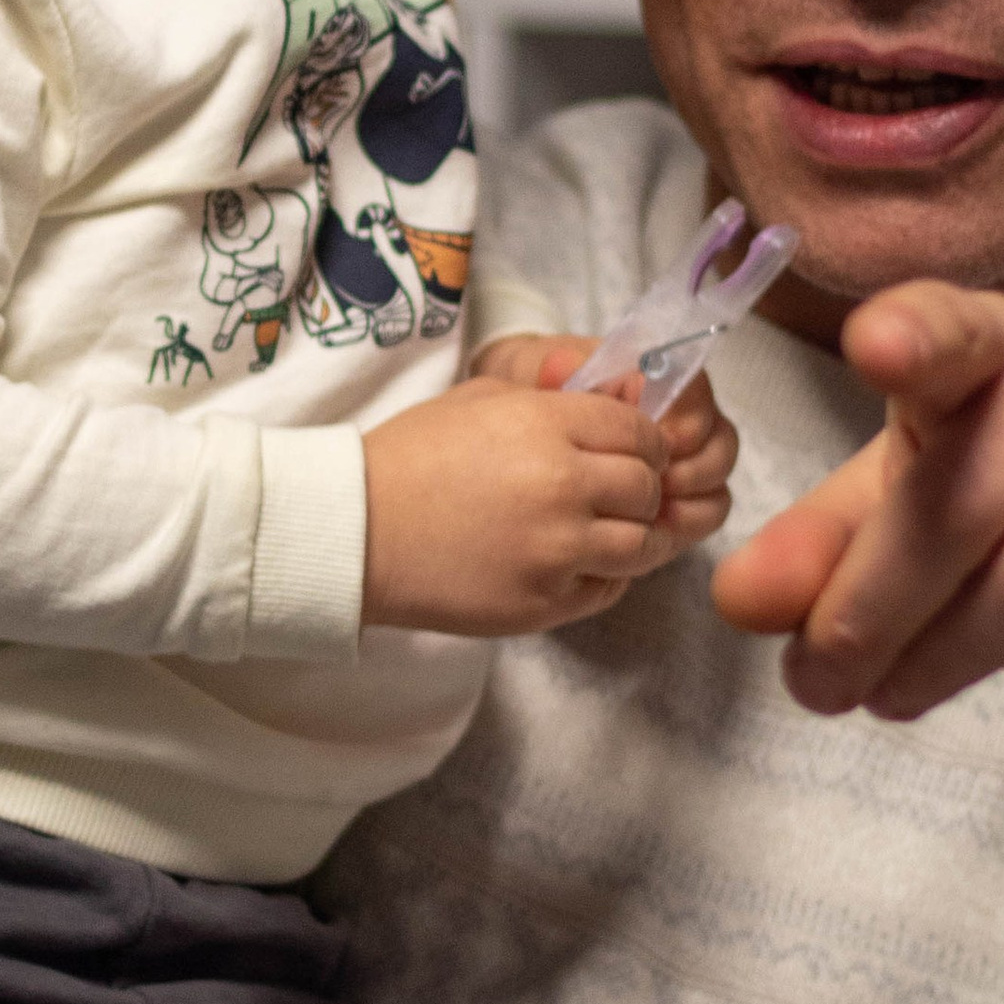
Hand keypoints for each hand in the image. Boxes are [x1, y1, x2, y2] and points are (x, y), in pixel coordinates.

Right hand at [362, 355, 730, 634]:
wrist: (356, 532)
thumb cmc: (410, 458)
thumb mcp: (482, 400)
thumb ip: (554, 404)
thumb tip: (611, 412)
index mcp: (547, 426)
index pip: (640, 433)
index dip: (644, 443)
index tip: (631, 454)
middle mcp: (563, 486)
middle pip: (647, 488)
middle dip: (641, 489)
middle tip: (618, 494)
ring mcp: (557, 550)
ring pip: (642, 544)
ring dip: (633, 537)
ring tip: (606, 534)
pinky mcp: (545, 602)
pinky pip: (608, 589)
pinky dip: (603, 576)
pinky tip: (573, 563)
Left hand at [711, 281, 1003, 721]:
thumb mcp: (902, 516)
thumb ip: (819, 553)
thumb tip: (740, 601)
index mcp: (995, 348)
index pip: (953, 329)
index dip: (916, 337)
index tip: (875, 347)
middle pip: (966, 504)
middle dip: (874, 612)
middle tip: (823, 685)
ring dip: (954, 656)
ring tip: (905, 689)